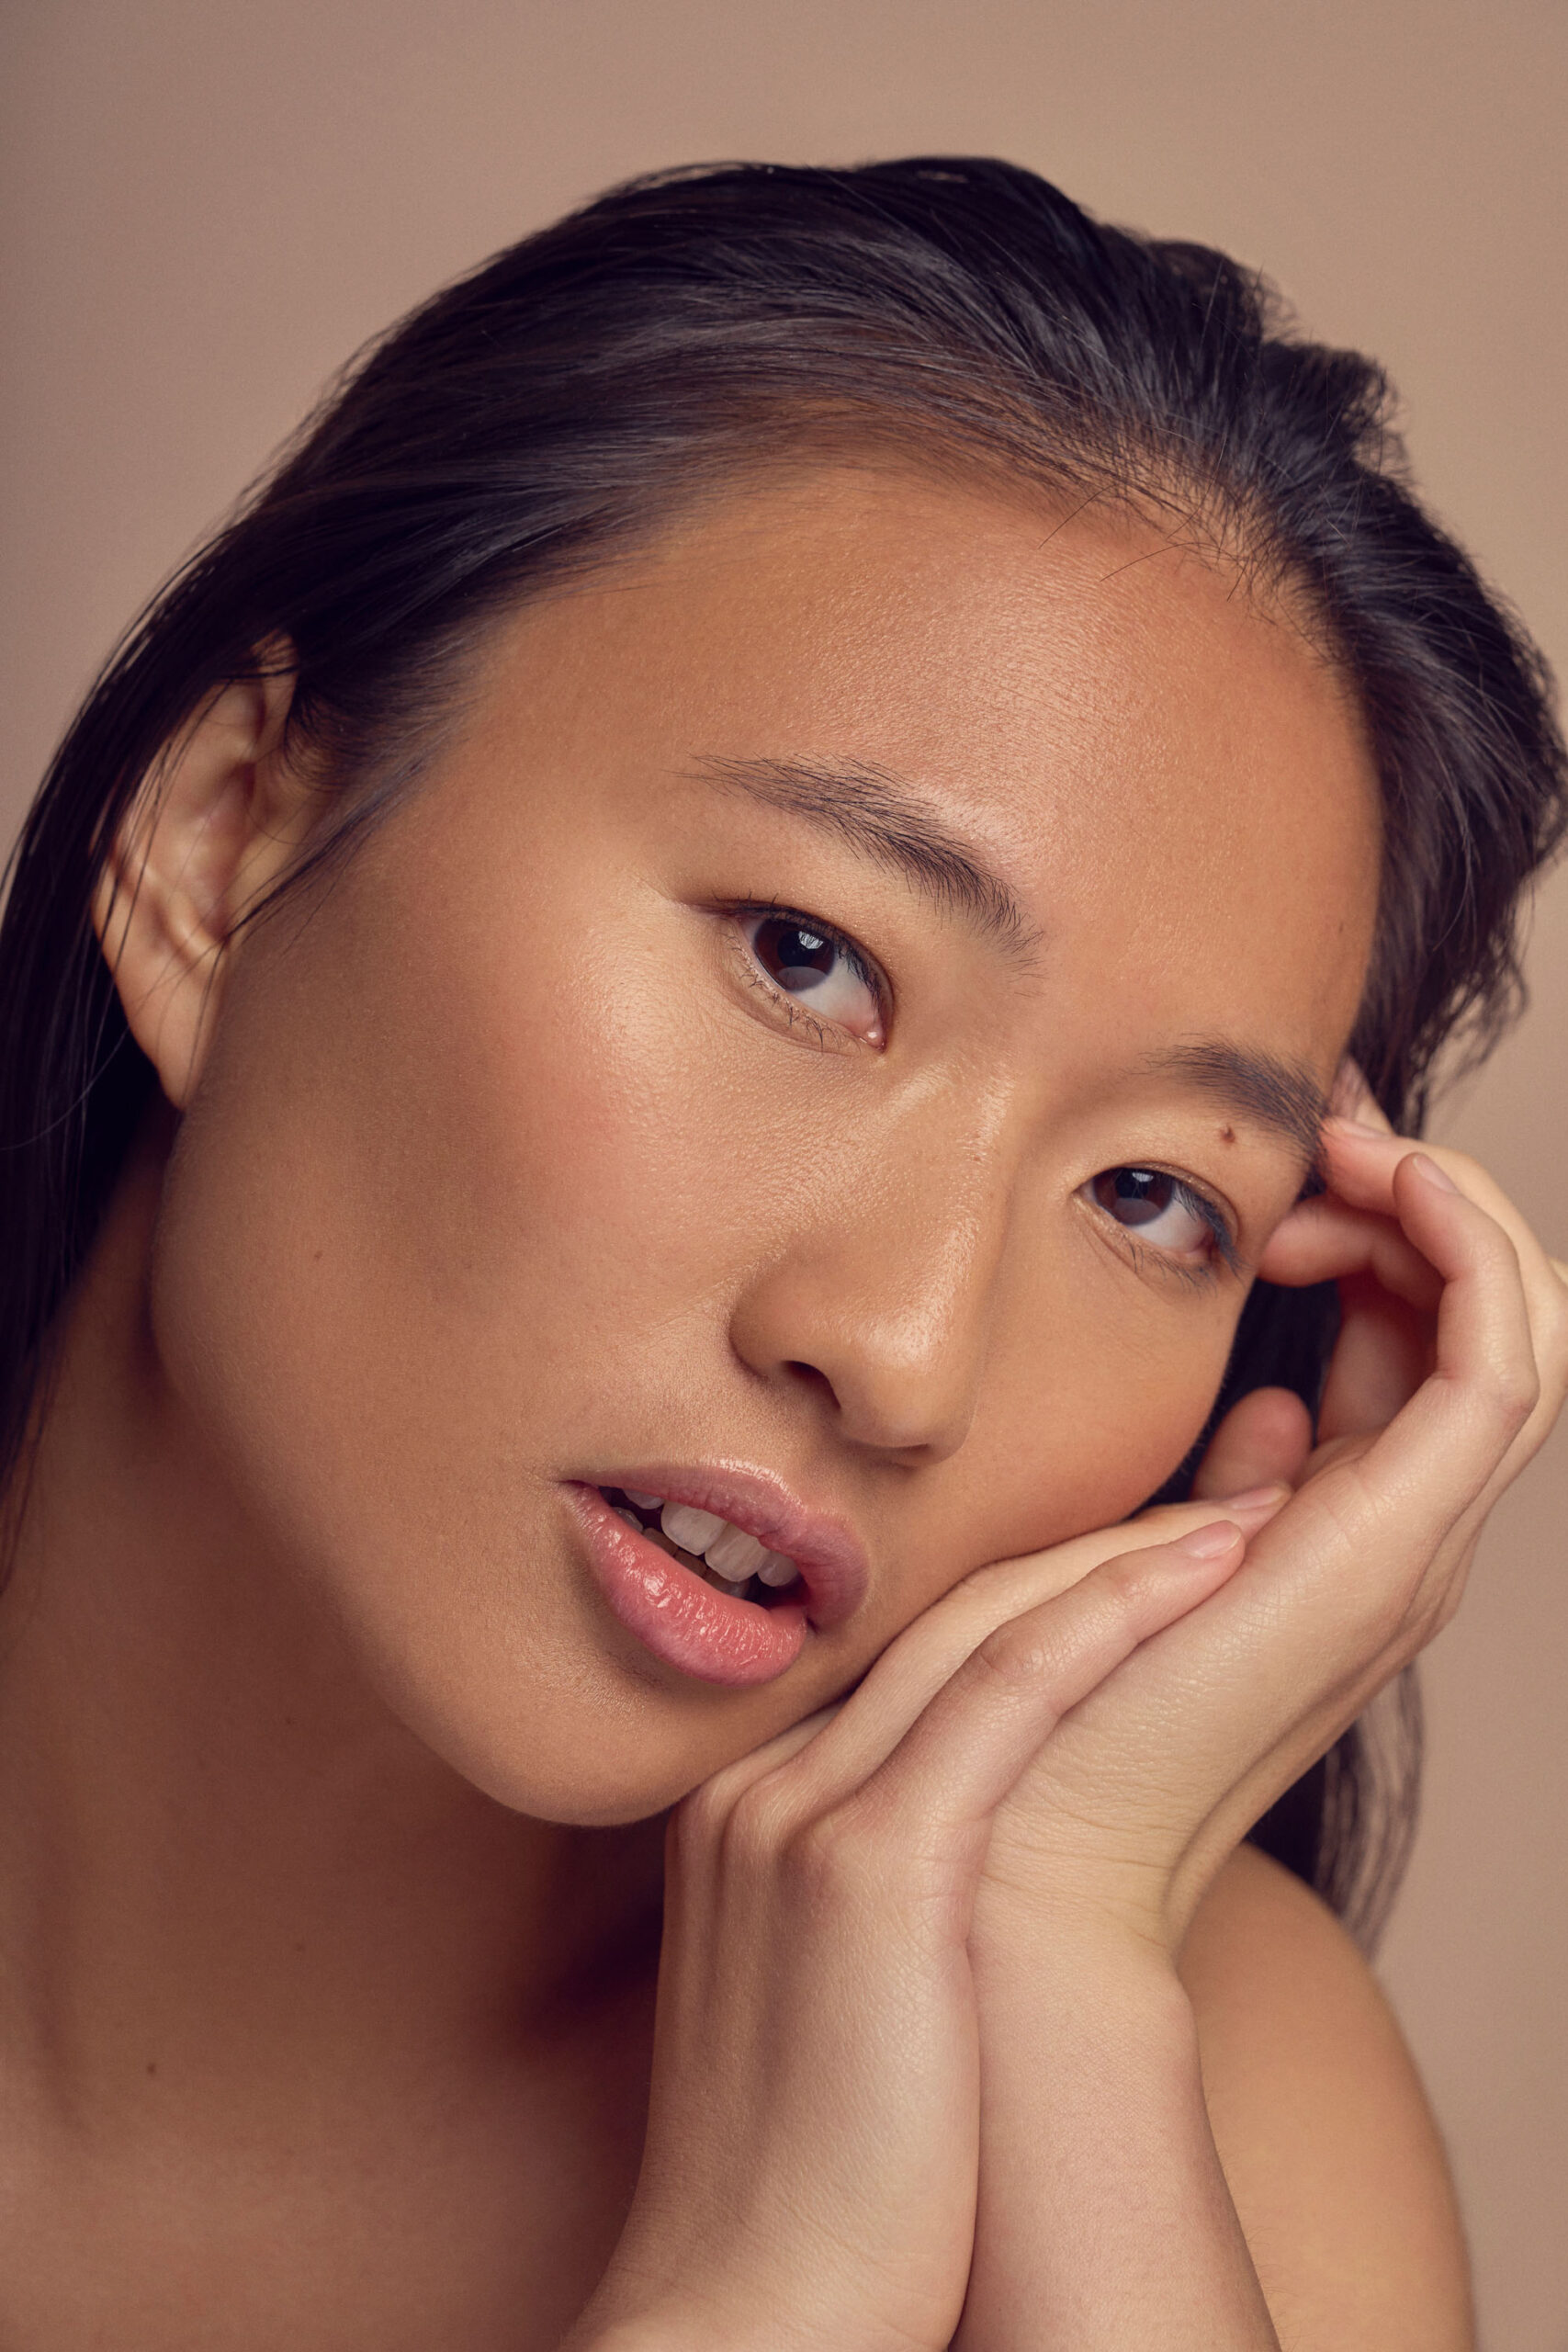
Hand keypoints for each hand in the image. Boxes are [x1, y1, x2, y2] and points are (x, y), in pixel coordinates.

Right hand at [561, 1502, 1262, 2351]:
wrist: (743, 2318)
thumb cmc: (812, 2187)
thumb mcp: (818, 2001)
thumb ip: (859, 1896)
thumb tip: (972, 1871)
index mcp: (737, 1810)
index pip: (899, 1657)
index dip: (1027, 1595)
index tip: (1128, 1564)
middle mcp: (755, 1785)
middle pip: (940, 1621)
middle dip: (1086, 1551)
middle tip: (1207, 1511)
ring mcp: (799, 1813)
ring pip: (984, 1632)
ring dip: (1123, 1561)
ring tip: (1235, 1522)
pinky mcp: (873, 1866)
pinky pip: (1008, 1694)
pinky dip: (1111, 1617)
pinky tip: (1200, 1576)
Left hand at [975, 1088, 1567, 1955]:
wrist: (1020, 1857)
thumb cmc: (1037, 1706)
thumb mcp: (1132, 1552)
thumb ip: (1217, 1485)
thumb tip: (1269, 1406)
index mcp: (1342, 1535)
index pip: (1420, 1347)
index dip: (1379, 1229)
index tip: (1292, 1157)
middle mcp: (1400, 1537)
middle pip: (1481, 1325)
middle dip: (1420, 1199)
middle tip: (1327, 1130)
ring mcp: (1411, 1545)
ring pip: (1519, 1331)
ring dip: (1449, 1208)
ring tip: (1348, 1149)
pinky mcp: (1393, 1545)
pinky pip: (1501, 1366)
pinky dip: (1472, 1252)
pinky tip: (1391, 1177)